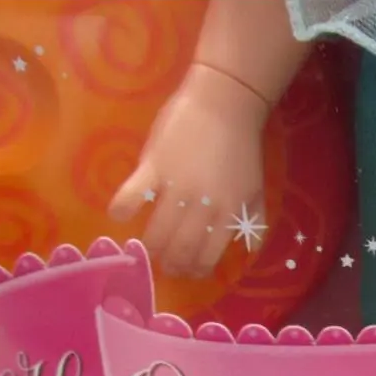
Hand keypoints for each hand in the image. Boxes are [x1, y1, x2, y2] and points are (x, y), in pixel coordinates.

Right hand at [109, 63, 268, 277]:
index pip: (207, 256)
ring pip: (155, 233)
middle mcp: (202, 207)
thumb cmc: (241, 148)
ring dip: (149, 247)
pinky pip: (130, 197)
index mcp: (228, 214)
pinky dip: (121, 210)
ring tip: (146, 248)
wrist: (224, 103)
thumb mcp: (256, 190)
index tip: (189, 272)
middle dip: (171, 265)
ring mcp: (176, 188)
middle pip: (179, 250)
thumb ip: (252, 222)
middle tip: (165, 265)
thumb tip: (247, 250)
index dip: (196, 270)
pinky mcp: (153, 167)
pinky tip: (119, 214)